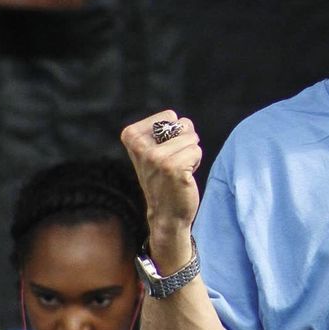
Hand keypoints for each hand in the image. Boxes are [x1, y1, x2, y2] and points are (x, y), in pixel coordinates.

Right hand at [121, 111, 203, 267]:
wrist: (166, 214)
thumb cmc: (164, 178)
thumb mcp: (152, 149)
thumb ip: (163, 129)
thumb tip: (183, 122)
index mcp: (131, 136)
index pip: (169, 115)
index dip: (174, 132)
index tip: (163, 151)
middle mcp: (141, 146)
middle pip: (183, 124)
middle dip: (185, 141)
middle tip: (172, 162)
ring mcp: (156, 158)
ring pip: (192, 138)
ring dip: (191, 153)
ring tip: (178, 169)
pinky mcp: (173, 168)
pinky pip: (197, 151)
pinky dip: (195, 162)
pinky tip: (184, 177)